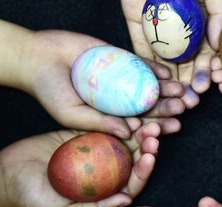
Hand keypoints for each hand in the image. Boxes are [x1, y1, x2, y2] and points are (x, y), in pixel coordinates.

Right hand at [0, 123, 161, 206]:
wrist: (5, 183)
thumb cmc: (34, 206)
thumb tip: (127, 199)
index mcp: (106, 193)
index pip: (132, 182)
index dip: (144, 170)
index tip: (150, 156)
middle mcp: (104, 173)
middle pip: (131, 158)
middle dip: (146, 146)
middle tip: (154, 132)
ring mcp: (93, 153)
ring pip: (120, 140)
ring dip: (136, 130)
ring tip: (147, 120)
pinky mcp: (79, 135)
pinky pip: (100, 125)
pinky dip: (113, 119)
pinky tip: (125, 111)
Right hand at [21, 30, 185, 137]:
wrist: (37, 57)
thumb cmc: (50, 92)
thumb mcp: (71, 114)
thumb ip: (98, 123)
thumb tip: (128, 134)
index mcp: (110, 119)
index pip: (137, 126)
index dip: (155, 128)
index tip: (171, 130)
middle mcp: (119, 101)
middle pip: (148, 107)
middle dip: (167, 108)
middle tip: (183, 109)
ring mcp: (121, 80)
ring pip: (148, 87)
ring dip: (167, 90)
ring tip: (182, 92)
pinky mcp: (120, 60)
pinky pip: (141, 65)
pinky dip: (154, 69)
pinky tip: (167, 74)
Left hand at [120, 0, 221, 106]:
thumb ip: (220, 14)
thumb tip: (218, 45)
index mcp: (204, 24)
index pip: (208, 55)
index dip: (207, 73)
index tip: (207, 88)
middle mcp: (183, 32)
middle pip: (186, 64)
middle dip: (188, 84)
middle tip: (188, 102)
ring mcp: (160, 30)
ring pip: (164, 62)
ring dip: (168, 83)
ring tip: (170, 99)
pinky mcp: (138, 27)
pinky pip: (141, 50)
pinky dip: (145, 66)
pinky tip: (149, 82)